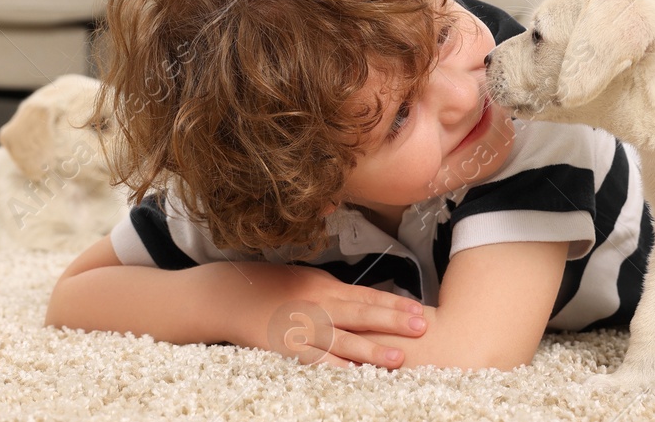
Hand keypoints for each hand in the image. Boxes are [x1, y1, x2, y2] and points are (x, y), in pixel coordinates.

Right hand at [266, 266, 428, 368]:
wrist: (233, 295)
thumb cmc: (275, 286)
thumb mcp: (311, 279)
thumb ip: (339, 291)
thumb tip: (372, 300)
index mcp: (327, 288)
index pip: (368, 295)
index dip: (394, 303)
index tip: (420, 310)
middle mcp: (319, 307)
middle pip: (361, 314)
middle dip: (392, 321)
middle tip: (422, 327)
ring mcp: (303, 329)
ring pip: (342, 340)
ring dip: (371, 350)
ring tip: (397, 357)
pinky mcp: (287, 348)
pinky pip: (315, 360)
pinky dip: (335, 368)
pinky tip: (354, 376)